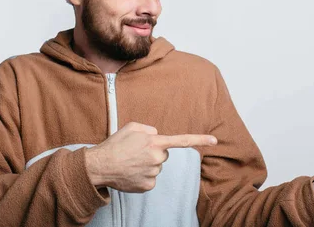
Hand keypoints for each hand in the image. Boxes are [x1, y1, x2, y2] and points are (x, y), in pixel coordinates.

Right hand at [85, 122, 216, 191]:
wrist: (99, 166)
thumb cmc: (115, 144)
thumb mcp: (132, 127)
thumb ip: (149, 128)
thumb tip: (158, 135)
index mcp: (155, 141)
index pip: (182, 141)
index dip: (200, 140)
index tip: (215, 141)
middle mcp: (157, 158)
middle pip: (164, 155)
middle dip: (154, 153)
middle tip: (136, 153)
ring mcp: (153, 173)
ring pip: (157, 167)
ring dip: (147, 164)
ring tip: (131, 162)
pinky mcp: (148, 185)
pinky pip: (151, 179)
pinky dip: (143, 176)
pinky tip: (131, 172)